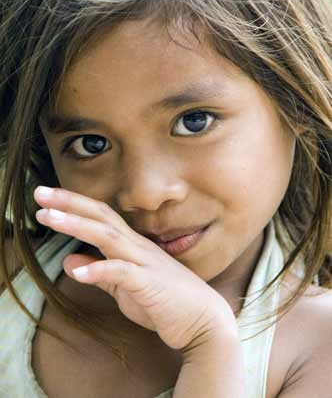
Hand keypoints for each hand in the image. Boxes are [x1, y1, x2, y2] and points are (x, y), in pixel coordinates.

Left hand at [34, 186, 237, 351]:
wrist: (203, 321)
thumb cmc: (165, 302)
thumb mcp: (124, 288)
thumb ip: (100, 273)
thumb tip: (70, 261)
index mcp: (132, 246)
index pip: (99, 217)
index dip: (73, 205)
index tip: (46, 198)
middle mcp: (137, 247)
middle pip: (101, 217)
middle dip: (70, 203)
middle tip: (40, 193)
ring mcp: (144, 262)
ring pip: (108, 236)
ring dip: (77, 225)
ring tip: (49, 218)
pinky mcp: (150, 283)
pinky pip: (122, 273)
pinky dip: (99, 270)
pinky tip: (78, 272)